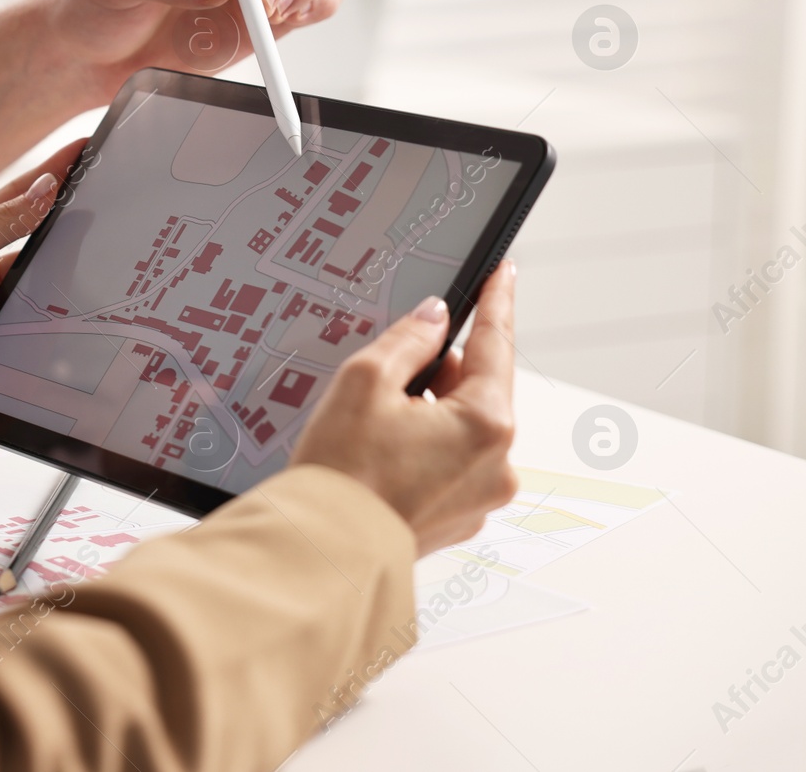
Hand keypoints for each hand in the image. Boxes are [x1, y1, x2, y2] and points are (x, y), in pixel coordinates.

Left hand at [0, 142, 85, 425]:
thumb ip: (1, 220)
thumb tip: (45, 187)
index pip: (21, 197)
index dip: (53, 173)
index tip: (86, 150)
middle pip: (40, 241)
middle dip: (72, 224)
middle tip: (112, 202)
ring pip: (46, 283)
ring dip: (70, 274)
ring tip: (112, 253)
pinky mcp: (3, 339)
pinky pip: (42, 324)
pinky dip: (61, 317)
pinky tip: (86, 309)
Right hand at [289, 262, 518, 555]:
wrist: (322, 552)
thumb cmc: (342, 474)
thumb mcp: (365, 382)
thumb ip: (408, 340)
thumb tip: (434, 318)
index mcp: (485, 424)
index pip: (496, 343)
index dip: (496, 301)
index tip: (504, 272)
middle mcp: (496, 465)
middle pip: (476, 391)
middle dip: (438, 373)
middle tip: (387, 374)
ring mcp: (479, 499)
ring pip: (460, 430)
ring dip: (428, 415)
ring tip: (371, 427)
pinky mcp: (456, 521)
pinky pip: (448, 467)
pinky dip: (421, 452)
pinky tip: (378, 457)